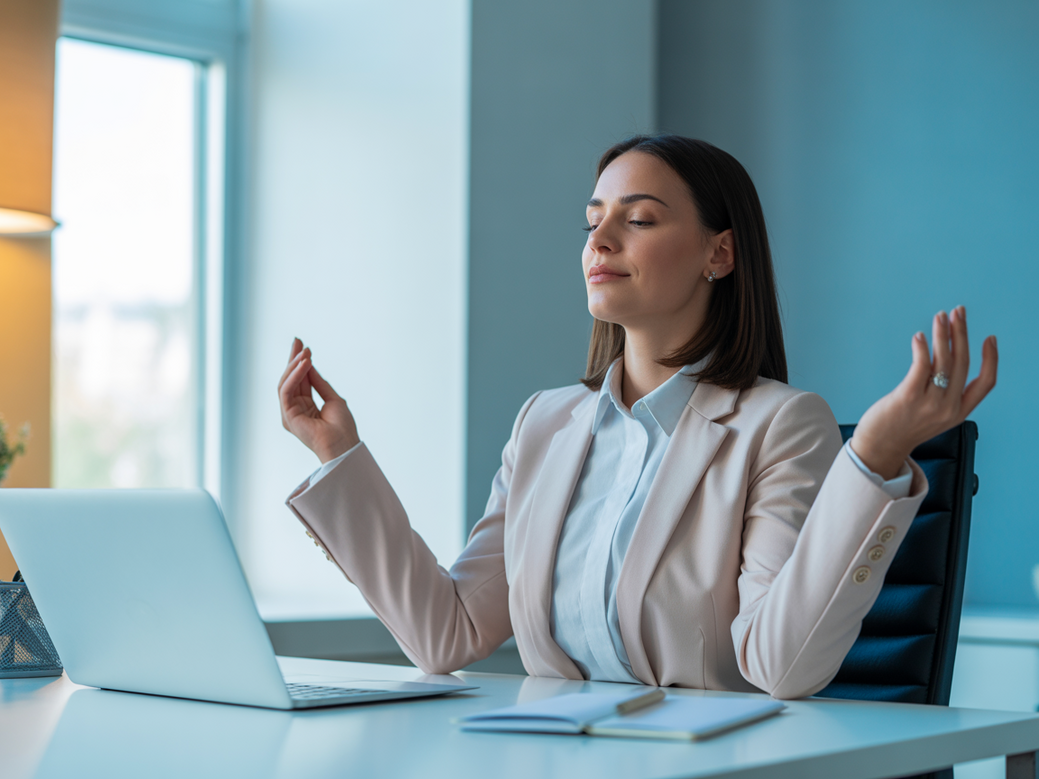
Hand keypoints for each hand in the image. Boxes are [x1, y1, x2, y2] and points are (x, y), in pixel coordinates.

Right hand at [278, 338, 359, 462]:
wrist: (344, 444)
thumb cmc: (342, 426)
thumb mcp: (332, 398)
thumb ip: (319, 383)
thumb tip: (310, 365)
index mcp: (305, 407)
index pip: (300, 381)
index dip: (300, 363)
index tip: (304, 345)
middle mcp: (294, 410)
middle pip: (290, 380)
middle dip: (293, 359)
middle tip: (298, 340)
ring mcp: (289, 413)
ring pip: (286, 383)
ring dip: (294, 365)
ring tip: (305, 352)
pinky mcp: (287, 416)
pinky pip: (286, 391)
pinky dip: (294, 376)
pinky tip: (304, 364)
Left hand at [850, 306, 997, 479]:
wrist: (879, 449)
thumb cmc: (903, 427)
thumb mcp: (934, 415)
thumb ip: (944, 393)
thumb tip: (944, 360)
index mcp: (959, 412)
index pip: (986, 383)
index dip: (991, 359)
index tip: (990, 338)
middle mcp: (948, 408)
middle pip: (962, 363)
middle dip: (962, 333)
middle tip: (958, 312)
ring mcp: (930, 404)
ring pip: (943, 361)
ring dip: (943, 335)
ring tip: (940, 316)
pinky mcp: (909, 397)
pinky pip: (921, 367)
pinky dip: (922, 348)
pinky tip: (920, 336)